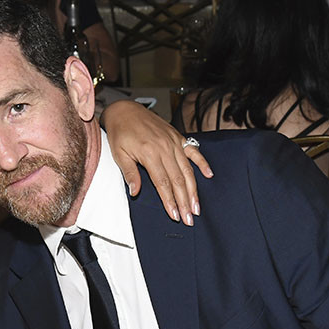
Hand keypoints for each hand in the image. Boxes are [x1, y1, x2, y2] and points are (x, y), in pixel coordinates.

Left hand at [101, 99, 212, 225]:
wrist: (125, 110)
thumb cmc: (120, 133)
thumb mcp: (119, 154)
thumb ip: (130, 173)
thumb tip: (135, 192)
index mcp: (150, 153)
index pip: (163, 183)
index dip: (170, 201)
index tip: (175, 215)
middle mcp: (165, 148)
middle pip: (178, 180)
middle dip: (184, 201)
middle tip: (190, 218)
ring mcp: (173, 142)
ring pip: (188, 169)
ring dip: (193, 189)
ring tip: (197, 206)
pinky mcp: (177, 137)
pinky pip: (193, 151)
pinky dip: (202, 163)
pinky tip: (209, 175)